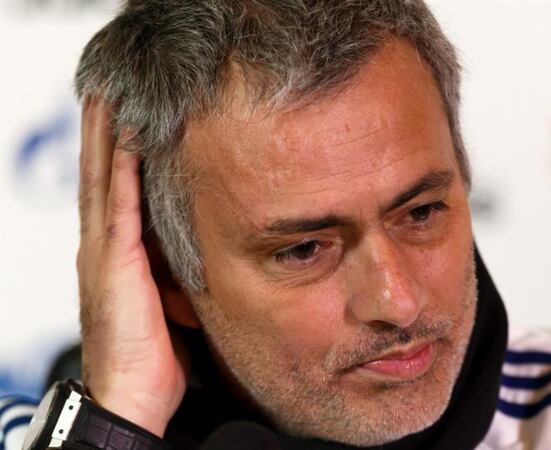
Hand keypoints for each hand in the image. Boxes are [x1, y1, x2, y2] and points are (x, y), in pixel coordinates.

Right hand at [76, 97, 187, 436]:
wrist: (133, 396)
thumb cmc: (152, 355)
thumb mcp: (168, 300)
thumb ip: (174, 267)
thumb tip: (198, 248)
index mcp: (116, 254)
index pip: (113, 190)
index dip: (115, 151)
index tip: (122, 114)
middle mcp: (104, 246)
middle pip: (103, 175)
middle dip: (105, 131)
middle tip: (108, 87)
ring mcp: (106, 253)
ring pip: (105, 182)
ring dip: (109, 138)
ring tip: (111, 96)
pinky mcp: (116, 265)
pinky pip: (120, 209)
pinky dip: (124, 173)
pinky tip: (132, 142)